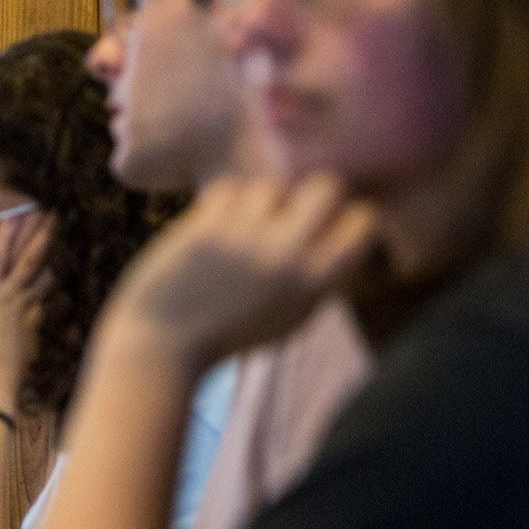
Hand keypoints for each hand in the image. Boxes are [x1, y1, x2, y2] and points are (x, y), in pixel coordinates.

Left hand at [108, 174, 374, 367]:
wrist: (165, 343)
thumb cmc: (230, 333)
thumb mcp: (290, 318)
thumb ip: (318, 277)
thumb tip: (342, 227)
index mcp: (313, 284)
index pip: (362, 223)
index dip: (354, 217)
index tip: (336, 224)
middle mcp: (285, 256)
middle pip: (326, 185)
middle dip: (315, 192)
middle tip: (296, 210)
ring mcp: (245, 236)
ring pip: (271, 185)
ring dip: (260, 202)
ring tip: (244, 228)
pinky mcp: (207, 225)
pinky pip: (229, 189)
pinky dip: (223, 205)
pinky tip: (216, 228)